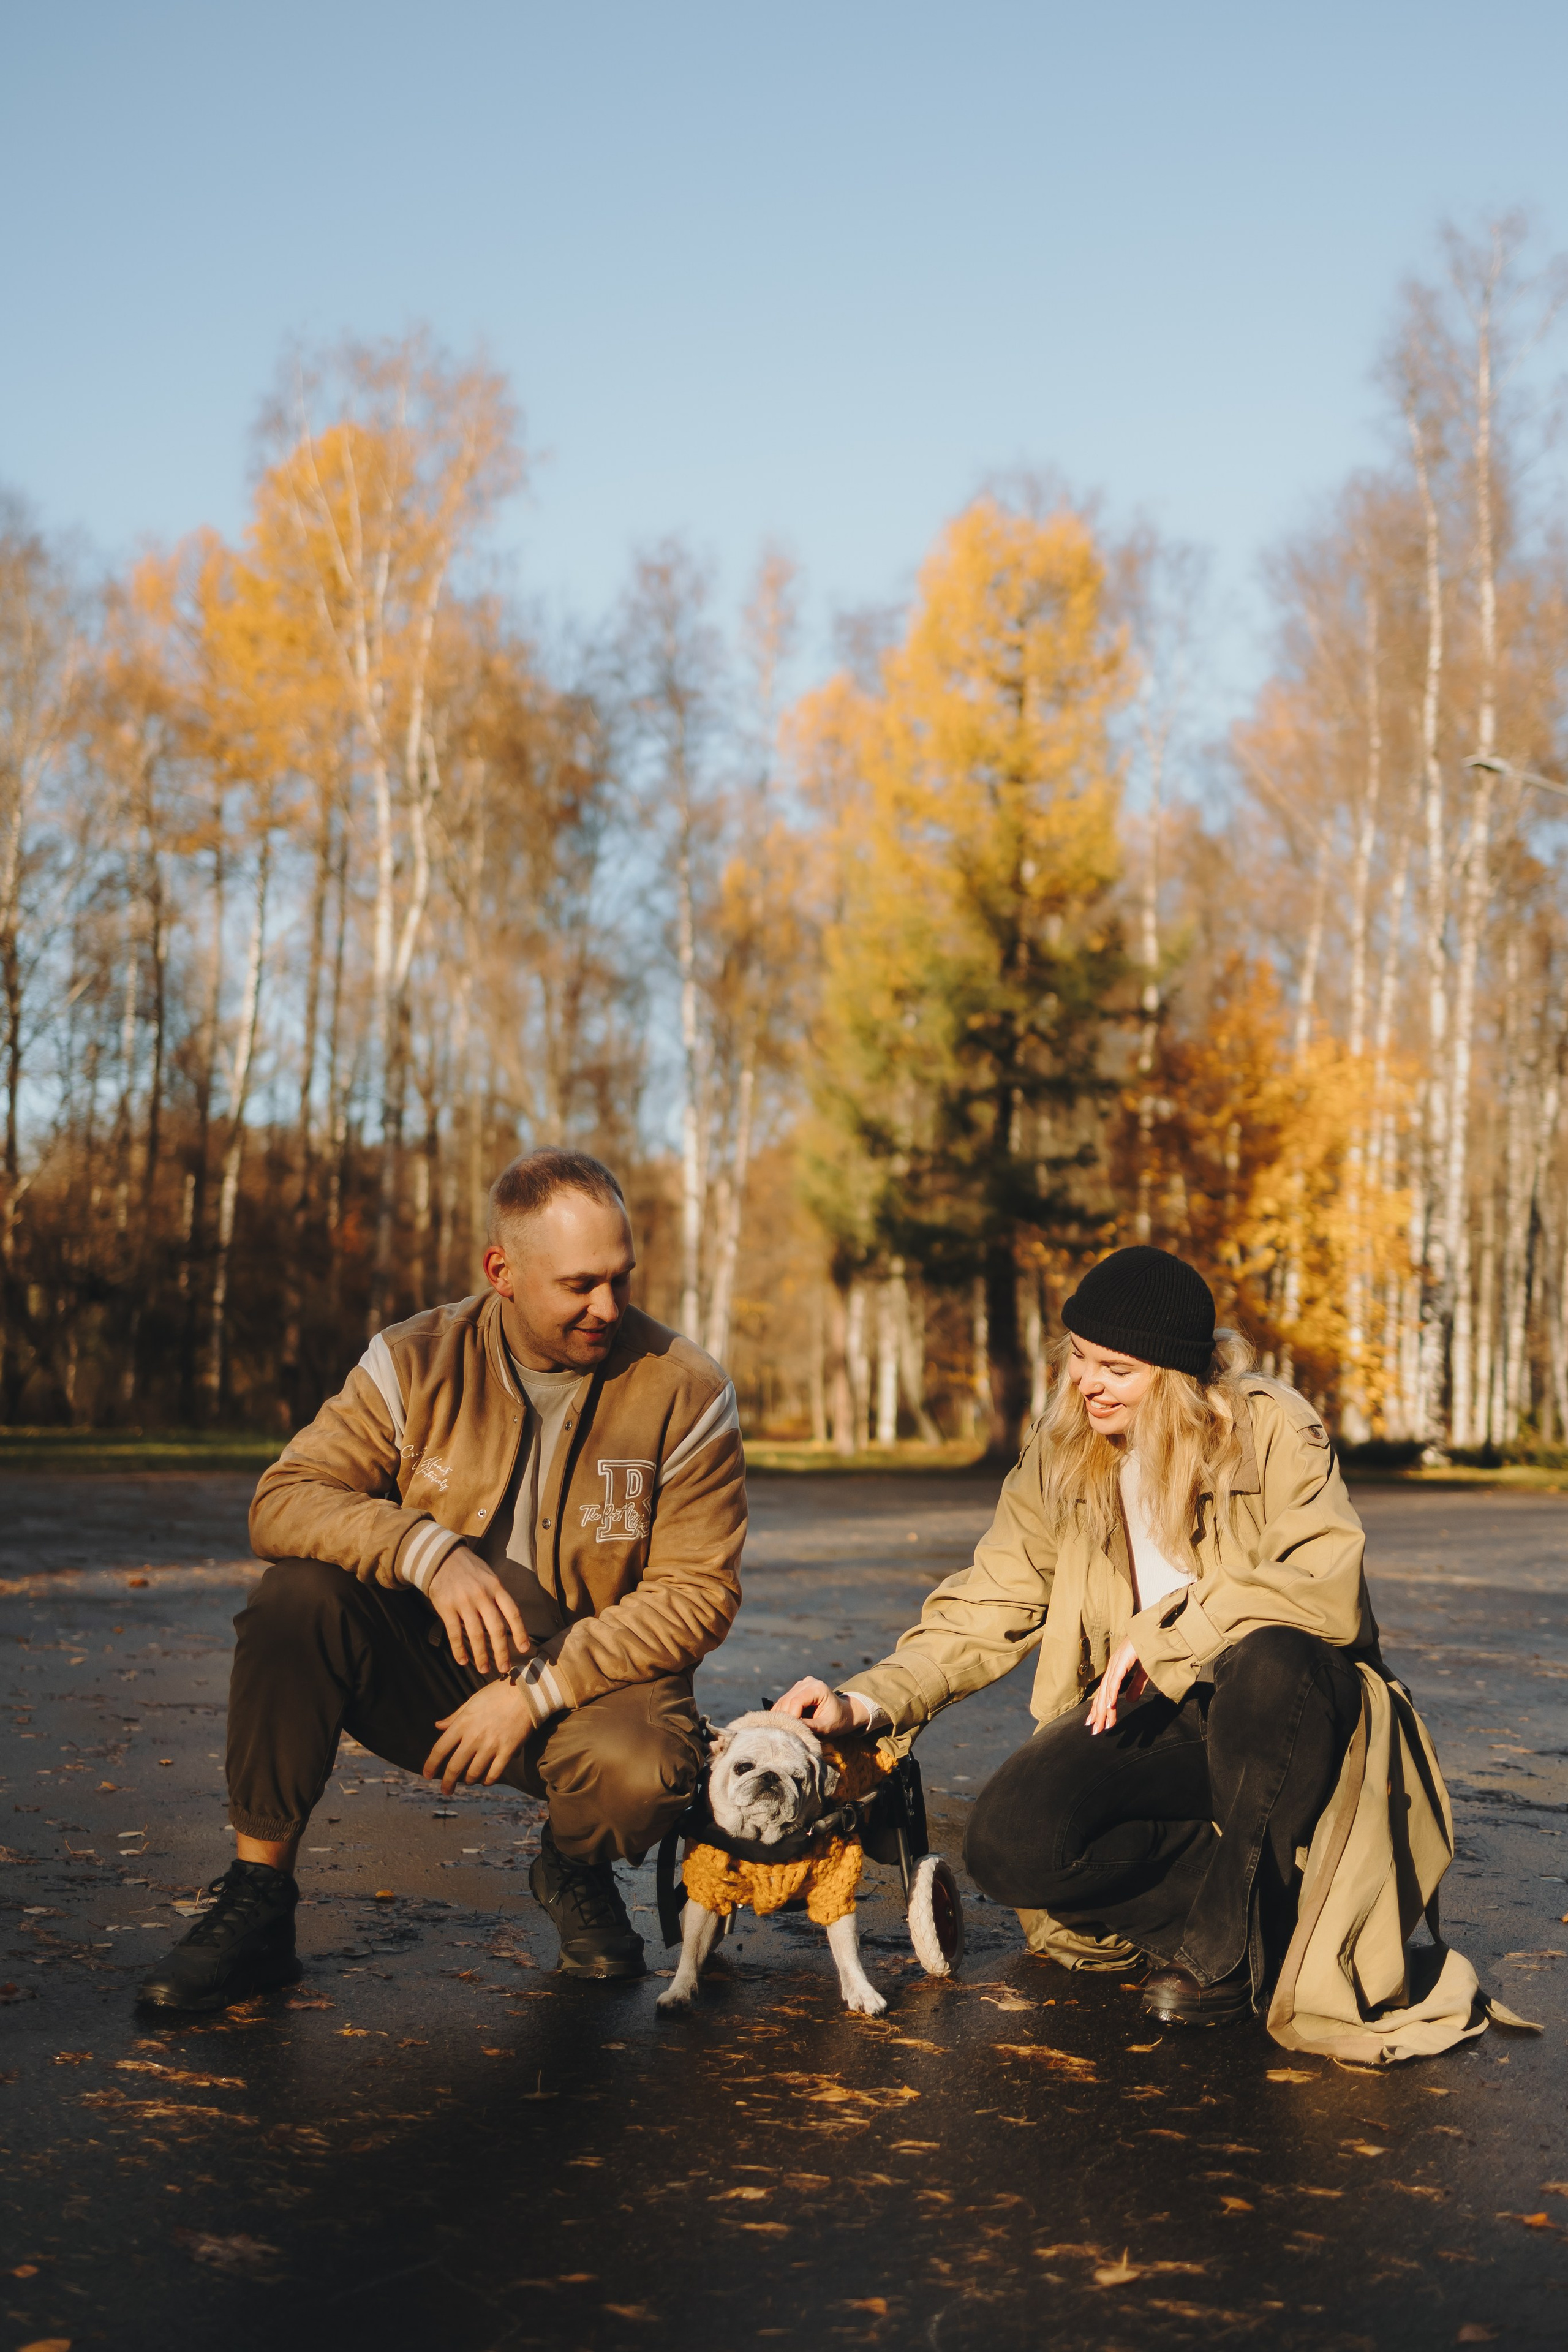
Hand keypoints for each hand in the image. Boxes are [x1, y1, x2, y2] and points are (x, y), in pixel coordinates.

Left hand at [422, 1679, 538, 1793]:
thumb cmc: (497, 1694)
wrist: (526, 1693)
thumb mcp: (472, 1702)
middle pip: (454, 1768)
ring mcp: (491, 1746)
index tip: (427, 1775)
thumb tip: (438, 1726)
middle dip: (447, 1783)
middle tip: (446, 1790)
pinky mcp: (507, 1751)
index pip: (440, 1749)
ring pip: (473, 1774)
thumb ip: (455, 1717)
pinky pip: (494, 1774)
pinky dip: (487, 1781)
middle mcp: (474, 1737)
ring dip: (468, 1781)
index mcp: (463, 1723)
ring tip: (468, 1781)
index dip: (430, 1765)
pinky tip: (485, 1780)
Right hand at [428, 1546, 529, 1674]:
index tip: (524, 1649)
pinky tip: (463, 1661)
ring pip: (476, 1635)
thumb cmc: (470, 1570)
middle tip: (504, 1668)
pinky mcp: (446, 1608)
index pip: (513, 1613)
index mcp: (496, 1587)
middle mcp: (482, 1595)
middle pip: (496, 1628)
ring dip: (481, 1656)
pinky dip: (459, 1649)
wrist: (441, 1557)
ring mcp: (464, 1602)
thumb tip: (512, 1621)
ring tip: (484, 1669)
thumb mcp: (490, 1577)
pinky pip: (455, 1633)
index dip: (520, 1633)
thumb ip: (499, 1597)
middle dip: (501, 1651)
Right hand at [775, 1676, 865, 1735]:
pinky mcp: (795, 1690)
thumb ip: (811, 1726)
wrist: (843, 1713)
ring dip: (781, 1716)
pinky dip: (782, 1714)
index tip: (791, 1731)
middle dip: (784, 1717)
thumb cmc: (837, 1720)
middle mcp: (807, 1682)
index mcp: (818, 1688)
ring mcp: (800, 1685)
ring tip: (784, 1730)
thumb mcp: (826, 1726)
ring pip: (783, 1701)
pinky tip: (783, 1724)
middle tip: (785, 1734)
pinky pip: (783, 1702)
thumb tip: (792, 1727)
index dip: (791, 1716)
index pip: (796, 1701)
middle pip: (787, 1700)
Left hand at [1086, 1640, 1146, 1735]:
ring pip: (1108, 1688)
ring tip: (1101, 1724)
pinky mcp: (1125, 1657)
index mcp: (1117, 1667)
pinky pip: (1117, 1678)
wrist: (1160, 1629)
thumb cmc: (1152, 1647)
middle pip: (1103, 1692)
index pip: (1106, 1691)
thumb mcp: (1143, 1671)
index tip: (1096, 1723)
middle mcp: (1114, 1664)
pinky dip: (1113, 1691)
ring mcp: (1118, 1660)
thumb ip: (1136, 1685)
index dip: (1100, 1708)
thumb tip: (1128, 1701)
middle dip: (1099, 1713)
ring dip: (1104, 1708)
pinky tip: (1109, 1705)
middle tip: (1095, 1730)